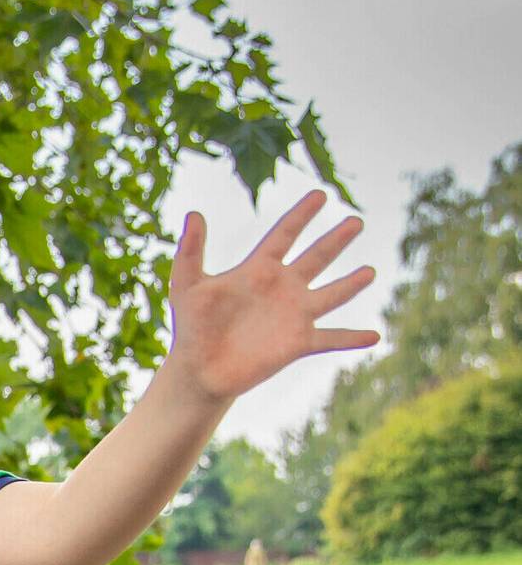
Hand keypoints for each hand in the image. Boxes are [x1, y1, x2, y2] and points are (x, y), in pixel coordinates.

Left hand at [164, 190, 380, 404]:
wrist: (199, 370)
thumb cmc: (191, 326)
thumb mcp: (187, 284)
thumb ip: (190, 250)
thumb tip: (194, 213)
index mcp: (257, 270)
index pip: (284, 235)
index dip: (302, 214)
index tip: (321, 194)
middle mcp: (281, 288)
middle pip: (316, 258)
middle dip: (336, 240)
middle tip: (357, 220)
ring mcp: (293, 315)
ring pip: (331, 295)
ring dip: (351, 284)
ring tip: (370, 272)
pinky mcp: (298, 343)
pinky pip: (332, 339)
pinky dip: (352, 338)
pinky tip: (375, 337)